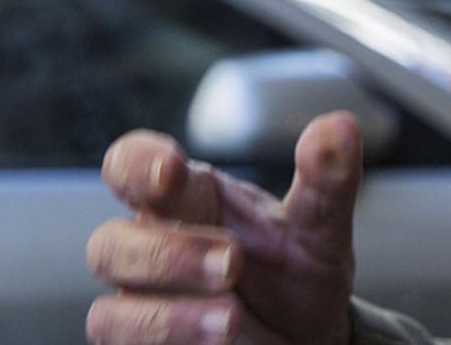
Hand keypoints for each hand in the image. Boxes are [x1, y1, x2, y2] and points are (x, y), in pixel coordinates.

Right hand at [86, 111, 361, 343]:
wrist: (308, 339)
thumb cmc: (300, 274)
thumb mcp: (322, 226)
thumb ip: (327, 179)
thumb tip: (338, 127)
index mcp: (193, 196)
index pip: (133, 164)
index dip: (138, 163)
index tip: (170, 170)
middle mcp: (156, 239)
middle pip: (113, 238)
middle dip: (169, 251)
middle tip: (233, 262)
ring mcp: (142, 293)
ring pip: (115, 297)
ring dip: (169, 306)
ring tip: (233, 316)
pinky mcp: (139, 339)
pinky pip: (117, 333)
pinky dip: (164, 333)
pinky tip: (217, 336)